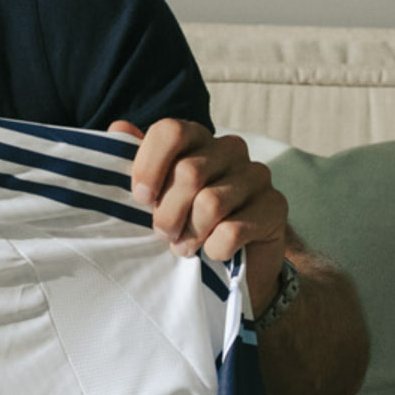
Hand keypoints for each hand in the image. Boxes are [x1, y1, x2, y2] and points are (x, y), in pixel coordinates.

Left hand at [111, 118, 288, 306]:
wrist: (229, 265)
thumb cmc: (185, 221)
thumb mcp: (155, 194)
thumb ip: (136, 161)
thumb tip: (119, 128)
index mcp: (197, 138)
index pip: (171, 132)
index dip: (149, 166)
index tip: (142, 199)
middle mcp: (230, 149)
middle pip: (189, 172)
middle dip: (167, 213)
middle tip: (164, 234)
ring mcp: (256, 175)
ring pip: (210, 203)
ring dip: (190, 235)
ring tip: (184, 248)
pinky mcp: (275, 206)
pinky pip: (233, 230)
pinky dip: (214, 249)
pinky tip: (214, 253)